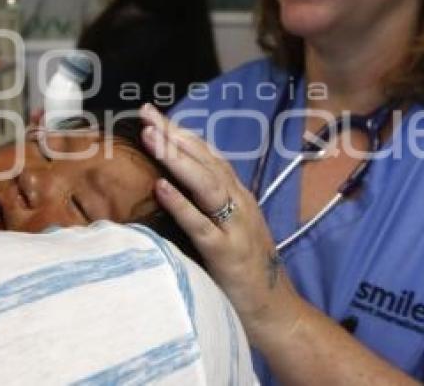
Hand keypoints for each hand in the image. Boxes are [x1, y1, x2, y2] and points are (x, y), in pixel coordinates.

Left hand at [139, 104, 299, 338]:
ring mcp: (235, 227)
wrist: (276, 310)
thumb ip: (209, 205)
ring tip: (151, 138)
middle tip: (147, 113)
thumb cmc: (245, 270)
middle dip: (175, 135)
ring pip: (205, 184)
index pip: (208, 156)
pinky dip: (180, 203)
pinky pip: (200, 224)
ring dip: (176, 159)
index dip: (182, 134)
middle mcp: (239, 203)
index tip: (155, 115)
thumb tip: (175, 184)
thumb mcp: (230, 227)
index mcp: (238, 196)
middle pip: (205, 161)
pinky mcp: (227, 253)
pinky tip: (160, 187)